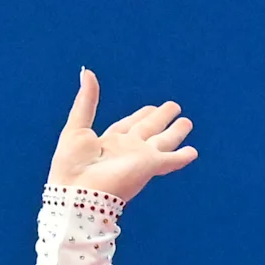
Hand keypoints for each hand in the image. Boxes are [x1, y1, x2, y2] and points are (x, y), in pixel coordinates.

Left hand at [48, 70, 197, 205]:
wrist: (77, 192)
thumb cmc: (71, 165)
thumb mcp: (77, 126)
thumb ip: (87, 100)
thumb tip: (87, 72)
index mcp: (109, 142)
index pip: (128, 125)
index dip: (140, 116)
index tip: (151, 107)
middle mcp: (126, 150)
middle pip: (148, 131)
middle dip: (161, 119)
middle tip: (174, 107)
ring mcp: (139, 159)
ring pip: (162, 142)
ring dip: (175, 133)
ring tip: (187, 123)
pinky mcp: (149, 166)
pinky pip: (170, 160)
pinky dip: (182, 156)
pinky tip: (192, 152)